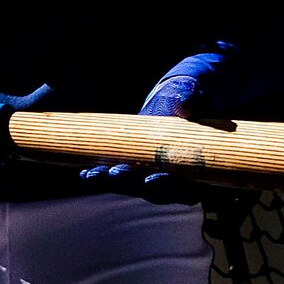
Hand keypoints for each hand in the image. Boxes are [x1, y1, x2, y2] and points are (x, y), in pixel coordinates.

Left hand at [82, 52, 226, 199]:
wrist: (186, 94)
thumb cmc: (195, 95)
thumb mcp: (195, 92)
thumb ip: (190, 100)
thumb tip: (184, 108)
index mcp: (199, 165)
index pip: (185, 185)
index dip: (167, 184)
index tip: (150, 179)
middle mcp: (179, 175)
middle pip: (155, 191)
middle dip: (132, 184)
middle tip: (113, 175)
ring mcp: (158, 171)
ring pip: (136, 186)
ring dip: (114, 183)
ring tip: (92, 175)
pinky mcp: (140, 165)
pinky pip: (124, 175)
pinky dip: (106, 175)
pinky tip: (85, 174)